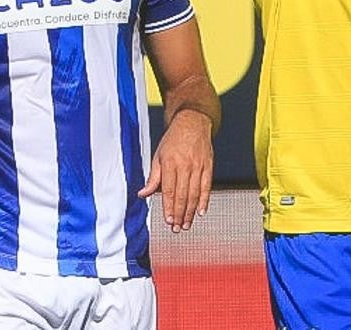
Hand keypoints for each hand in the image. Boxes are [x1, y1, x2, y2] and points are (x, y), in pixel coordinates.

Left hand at [137, 109, 212, 232]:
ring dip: (191, 212)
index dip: (169, 207)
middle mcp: (185, 165)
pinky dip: (204, 201)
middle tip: (177, 228)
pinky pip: (207, 187)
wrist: (192, 122)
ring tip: (187, 224)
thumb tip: (142, 194)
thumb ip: (153, 178)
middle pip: (183, 195)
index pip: (170, 190)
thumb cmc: (173, 140)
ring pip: (195, 194)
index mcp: (170, 163)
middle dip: (180, 214)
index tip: (169, 220)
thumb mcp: (158, 156)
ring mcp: (198, 166)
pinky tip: (201, 212)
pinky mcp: (208, 166)